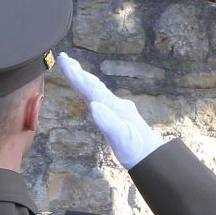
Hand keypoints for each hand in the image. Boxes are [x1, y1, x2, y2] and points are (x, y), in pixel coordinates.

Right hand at [55, 52, 165, 167]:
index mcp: (113, 107)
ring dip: (84, 78)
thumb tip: (93, 105)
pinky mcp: (117, 115)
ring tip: (73, 68)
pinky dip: (91, 90)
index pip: (90, 88)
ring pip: (97, 89)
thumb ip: (108, 121)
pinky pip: (101, 98)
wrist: (151, 156)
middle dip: (78, 71)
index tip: (63, 60)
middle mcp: (114, 104)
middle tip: (64, 57)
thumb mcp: (121, 137)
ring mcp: (117, 108)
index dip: (76, 75)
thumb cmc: (136, 149)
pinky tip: (90, 91)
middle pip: (93, 85)